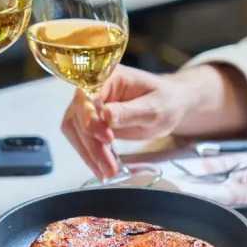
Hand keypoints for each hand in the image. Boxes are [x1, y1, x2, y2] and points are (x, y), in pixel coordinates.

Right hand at [61, 66, 193, 177]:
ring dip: (89, 153)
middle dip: (92, 143)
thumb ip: (130, 111)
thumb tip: (105, 115)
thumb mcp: (154, 107)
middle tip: (108, 164)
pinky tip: (101, 169)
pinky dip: (89, 156)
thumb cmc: (166, 101)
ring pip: (76, 130)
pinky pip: (81, 139)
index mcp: (110, 76)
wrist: (170, 107)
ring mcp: (90, 106)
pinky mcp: (91, 123)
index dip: (91, 116)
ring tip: (107, 171)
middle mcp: (94, 88)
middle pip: (79, 115)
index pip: (88, 94)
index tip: (105, 137)